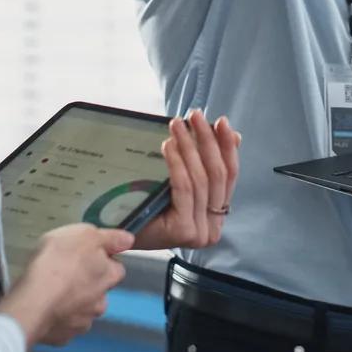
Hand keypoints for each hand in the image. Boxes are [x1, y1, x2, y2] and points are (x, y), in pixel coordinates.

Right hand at [0, 223, 132, 345]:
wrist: (32, 301)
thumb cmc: (57, 264)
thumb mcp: (85, 234)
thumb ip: (110, 238)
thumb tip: (127, 240)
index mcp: (109, 276)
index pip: (116, 268)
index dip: (102, 260)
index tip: (86, 255)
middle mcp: (100, 302)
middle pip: (99, 291)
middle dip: (86, 284)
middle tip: (64, 272)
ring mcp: (83, 322)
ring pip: (82, 311)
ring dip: (71, 303)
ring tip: (50, 291)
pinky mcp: (63, 337)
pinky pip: (62, 326)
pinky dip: (55, 319)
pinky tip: (43, 308)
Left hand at [129, 109, 240, 250]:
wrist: (117, 234)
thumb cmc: (147, 207)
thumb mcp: (183, 180)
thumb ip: (207, 162)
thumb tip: (235, 136)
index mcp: (217, 217)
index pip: (230, 176)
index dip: (227, 146)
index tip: (220, 122)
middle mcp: (213, 229)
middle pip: (217, 175)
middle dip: (207, 141)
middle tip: (195, 116)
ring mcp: (200, 233)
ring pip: (200, 180)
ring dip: (190, 146)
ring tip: (177, 125)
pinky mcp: (184, 231)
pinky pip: (184, 188)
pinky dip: (177, 163)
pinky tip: (169, 145)